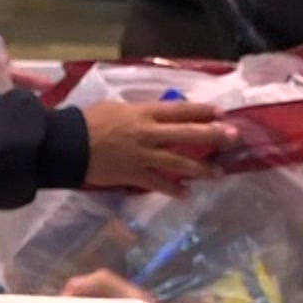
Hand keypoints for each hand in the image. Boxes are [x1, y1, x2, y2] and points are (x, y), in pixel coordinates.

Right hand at [81, 100, 236, 195]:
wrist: (69, 145)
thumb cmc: (89, 121)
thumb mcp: (116, 108)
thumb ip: (139, 112)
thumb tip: (156, 115)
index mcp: (143, 113)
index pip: (180, 110)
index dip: (202, 111)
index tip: (221, 112)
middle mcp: (148, 133)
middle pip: (187, 133)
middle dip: (212, 135)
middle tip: (233, 137)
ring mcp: (143, 156)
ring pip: (178, 162)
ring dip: (201, 168)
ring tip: (219, 173)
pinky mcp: (134, 175)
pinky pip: (159, 184)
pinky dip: (173, 189)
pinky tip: (187, 194)